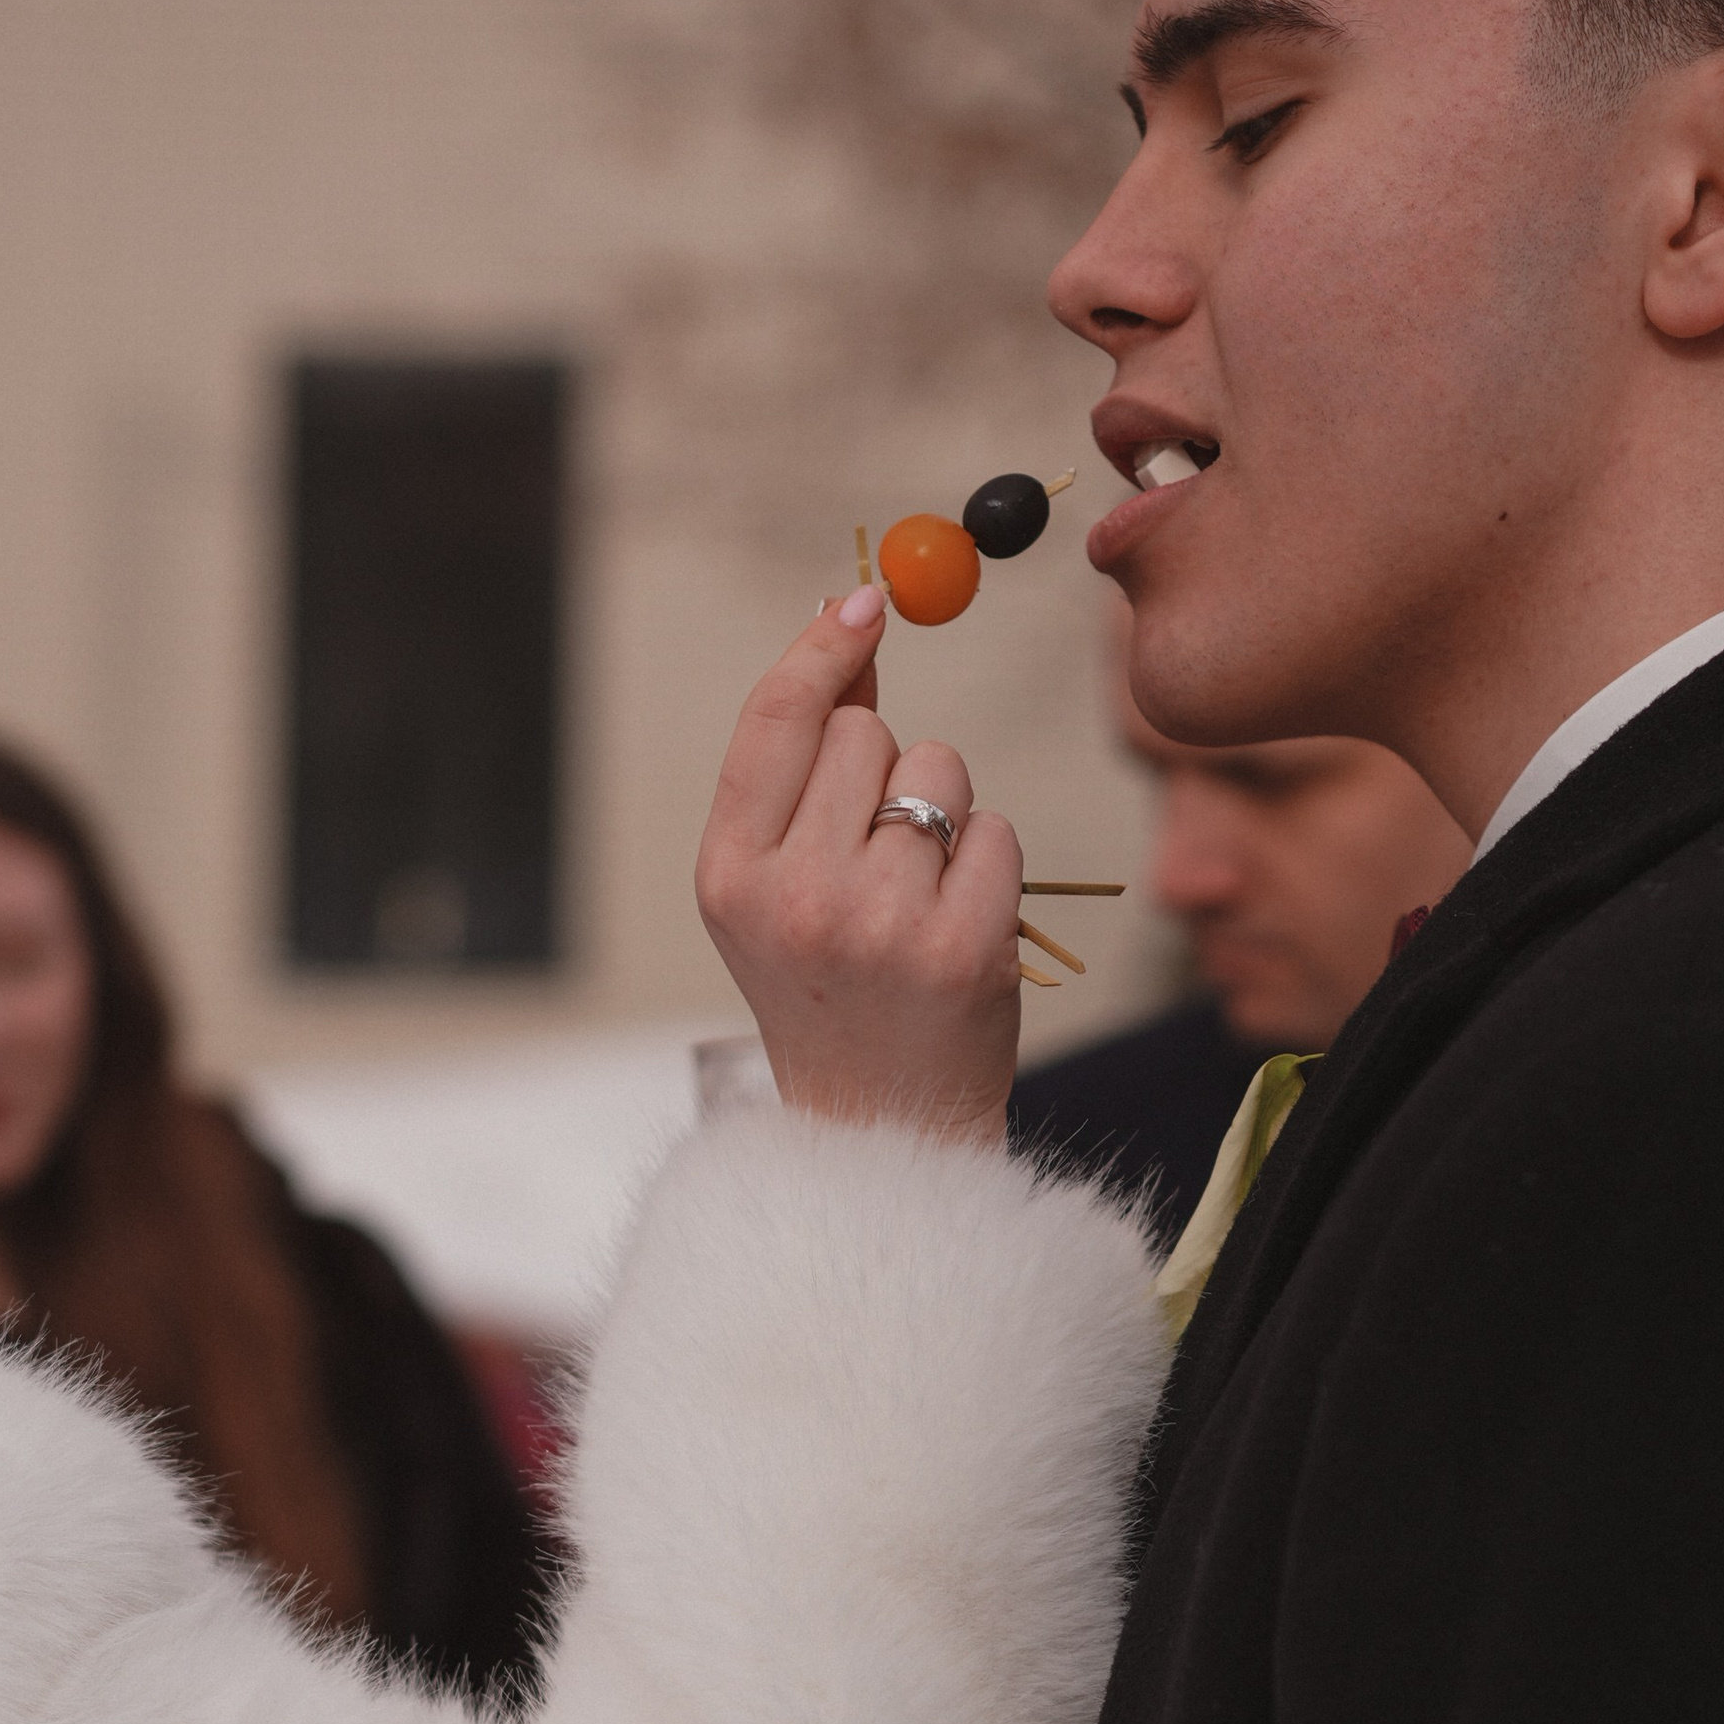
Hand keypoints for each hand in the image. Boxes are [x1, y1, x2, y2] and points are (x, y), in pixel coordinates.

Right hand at [695, 587, 1022, 1149]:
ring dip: (943, 811)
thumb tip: (846, 629)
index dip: (822, 649)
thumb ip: (798, 767)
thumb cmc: (828, 986)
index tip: (866, 600)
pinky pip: (995, 830)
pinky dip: (989, 864)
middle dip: (882, 766)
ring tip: (917, 894)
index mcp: (728, 875)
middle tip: (875, 854)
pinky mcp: (962, 947)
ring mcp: (879, 923)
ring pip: (938, 771)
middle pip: (863, 733)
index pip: (776, 720)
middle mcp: (794, 895)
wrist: (878, 1123)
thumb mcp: (775, 885)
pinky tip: (960, 925)